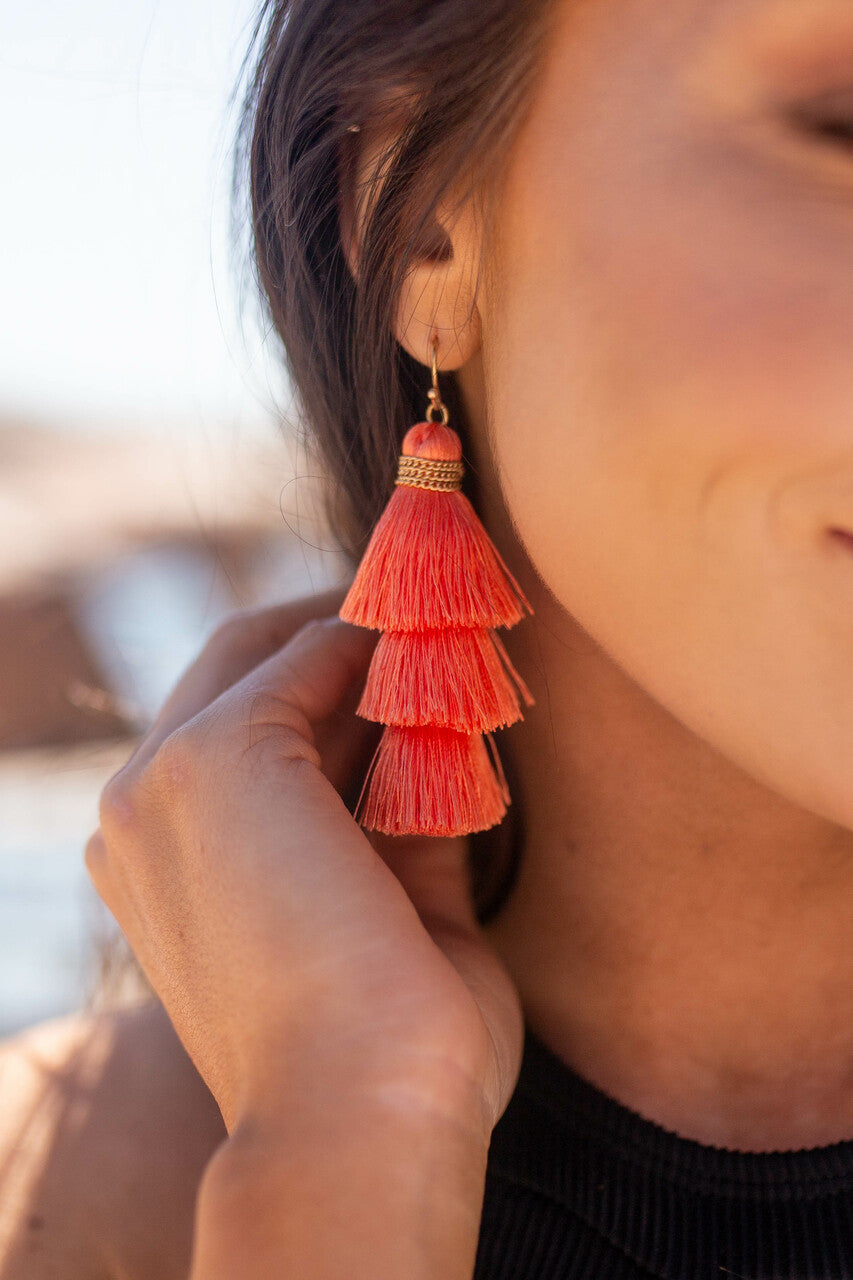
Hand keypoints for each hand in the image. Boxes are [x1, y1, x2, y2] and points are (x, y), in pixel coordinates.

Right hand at [85, 586, 523, 1139]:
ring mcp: (161, 782)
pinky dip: (371, 638)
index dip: (325, 687)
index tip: (408, 659)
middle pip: (238, 675)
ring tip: (447, 615)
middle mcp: (137, 817)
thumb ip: (400, 818)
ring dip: (359, 629)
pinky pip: (302, 660)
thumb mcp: (392, 909)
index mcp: (164, 868)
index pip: (235, 735)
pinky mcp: (213, 757)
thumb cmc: (387, 1048)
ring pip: (263, 655)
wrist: (361, 1116)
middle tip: (429, 613)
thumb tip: (441, 738)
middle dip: (336, 638)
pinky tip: (437, 639)